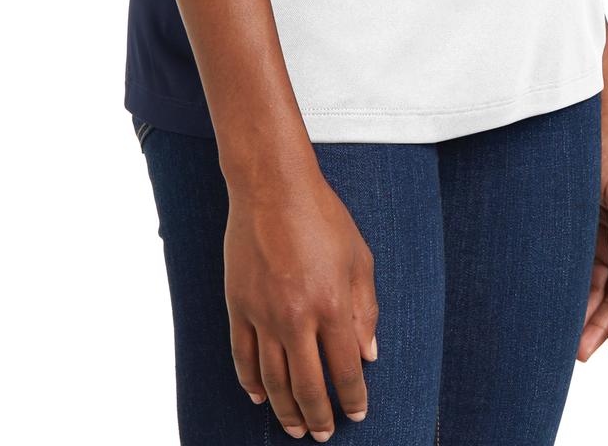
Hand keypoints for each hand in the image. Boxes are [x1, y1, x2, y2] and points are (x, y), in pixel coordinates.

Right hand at [225, 165, 378, 437]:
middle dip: (319, 417)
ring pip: (273, 381)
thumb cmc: (322, 216)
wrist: (271, 186)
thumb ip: (366, 310)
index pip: (345, 370)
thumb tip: (369, 355)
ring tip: (296, 427)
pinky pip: (243, 357)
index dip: (353, 398)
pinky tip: (260, 398)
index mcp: (333, 305)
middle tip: (324, 434)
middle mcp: (297, 317)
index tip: (358, 412)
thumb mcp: (359, 257)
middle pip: (308, 386)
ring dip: (286, 410)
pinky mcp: (238, 306)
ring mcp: (263, 314)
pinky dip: (250, 383)